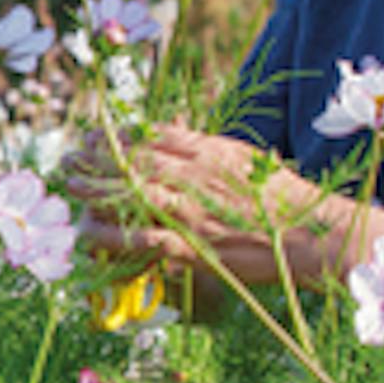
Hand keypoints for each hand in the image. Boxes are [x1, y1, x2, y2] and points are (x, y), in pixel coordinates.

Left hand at [66, 121, 303, 285]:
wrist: (314, 235)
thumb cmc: (289, 200)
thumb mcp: (250, 161)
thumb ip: (212, 150)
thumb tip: (181, 137)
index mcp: (212, 152)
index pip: (154, 137)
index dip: (119, 137)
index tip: (95, 135)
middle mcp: (196, 176)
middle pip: (135, 160)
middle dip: (97, 157)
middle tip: (69, 157)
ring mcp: (192, 212)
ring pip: (131, 193)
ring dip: (95, 188)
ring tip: (69, 184)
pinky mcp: (193, 247)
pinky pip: (143, 238)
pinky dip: (113, 233)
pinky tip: (89, 231)